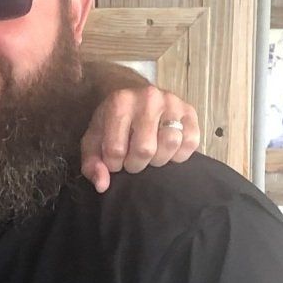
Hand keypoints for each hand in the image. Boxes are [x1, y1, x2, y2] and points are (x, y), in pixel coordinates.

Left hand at [78, 82, 199, 190]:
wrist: (134, 100)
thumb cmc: (113, 124)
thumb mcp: (94, 141)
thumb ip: (92, 163)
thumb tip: (103, 185)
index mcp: (120, 102)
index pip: (116, 150)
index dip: (114, 164)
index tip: (115, 160)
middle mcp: (148, 97)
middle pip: (145, 149)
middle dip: (136, 164)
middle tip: (133, 160)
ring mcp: (172, 102)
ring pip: (170, 144)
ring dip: (159, 160)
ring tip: (150, 156)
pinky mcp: (190, 111)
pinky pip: (191, 142)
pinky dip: (180, 155)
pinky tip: (168, 152)